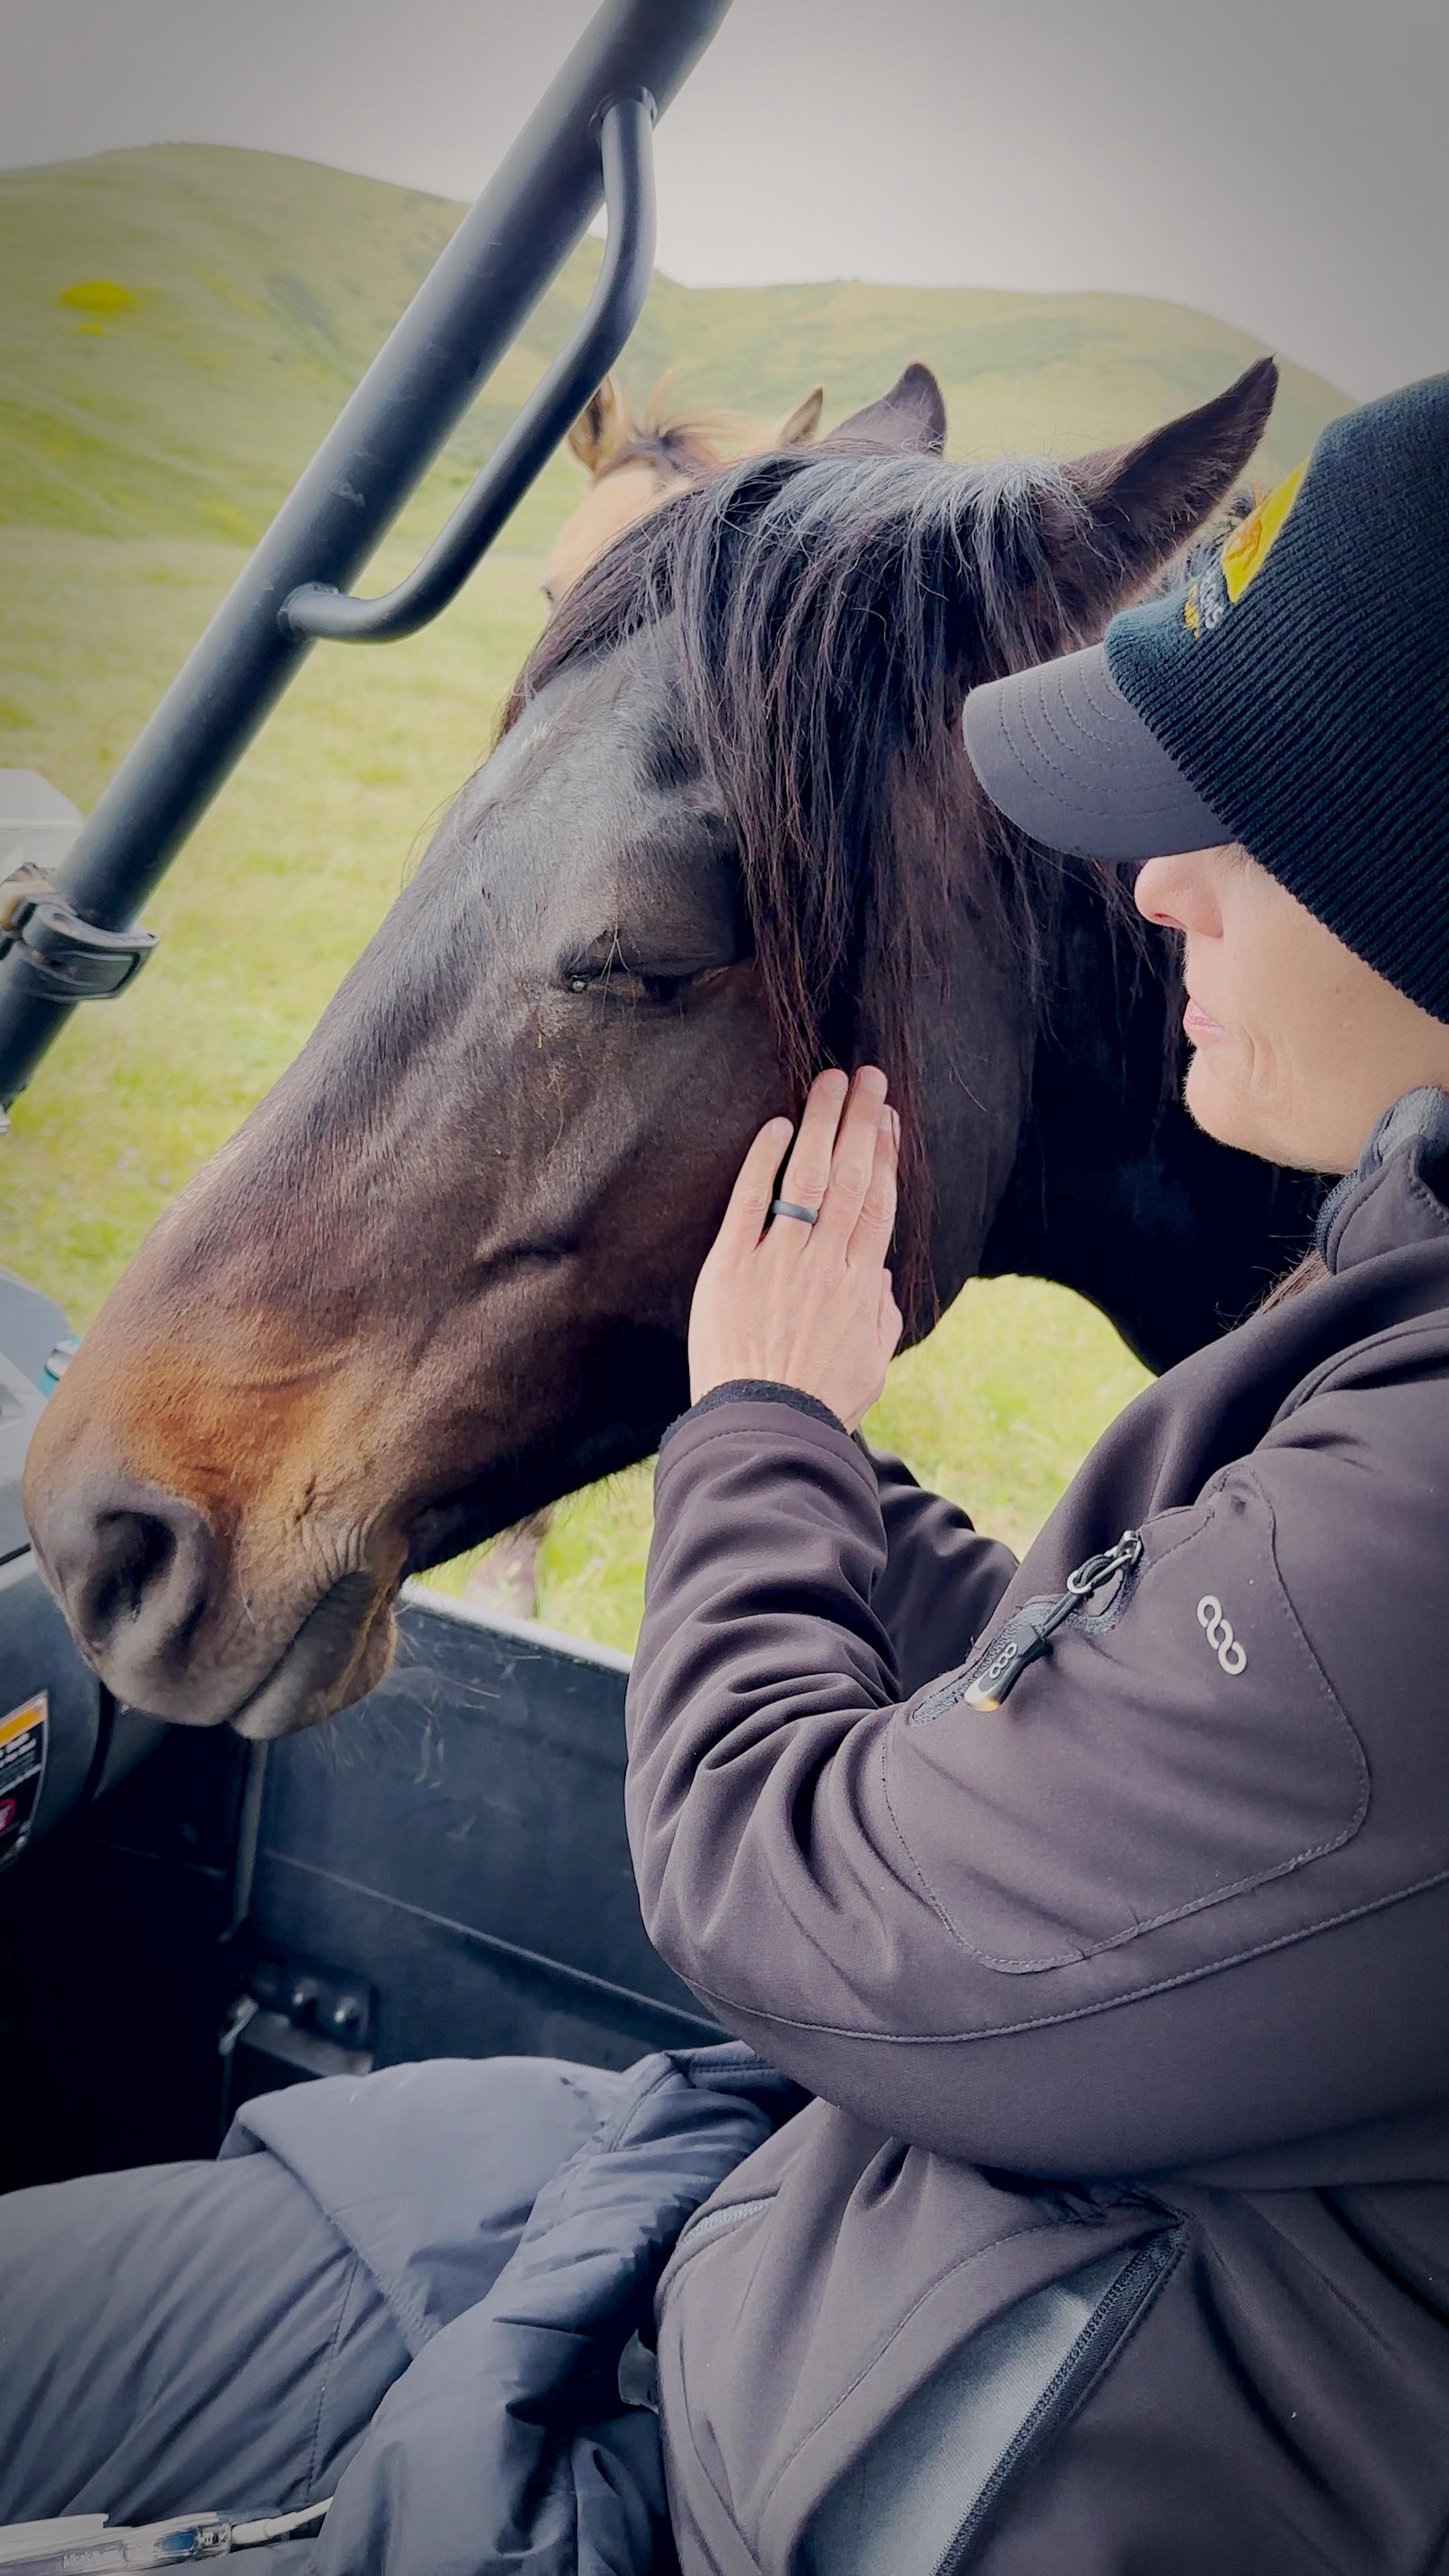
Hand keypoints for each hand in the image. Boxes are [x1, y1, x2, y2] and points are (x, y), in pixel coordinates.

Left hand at [688, 1066, 903, 1432]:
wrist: (767, 1428)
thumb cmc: (820, 1402)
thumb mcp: (871, 1363)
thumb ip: (880, 1315)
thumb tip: (880, 1280)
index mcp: (861, 1284)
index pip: (878, 1203)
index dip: (886, 1155)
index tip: (888, 1118)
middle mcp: (825, 1262)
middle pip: (851, 1177)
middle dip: (861, 1121)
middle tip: (867, 1077)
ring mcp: (778, 1260)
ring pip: (807, 1178)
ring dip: (822, 1124)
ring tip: (830, 1082)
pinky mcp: (731, 1266)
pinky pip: (750, 1203)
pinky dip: (765, 1162)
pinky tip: (777, 1128)